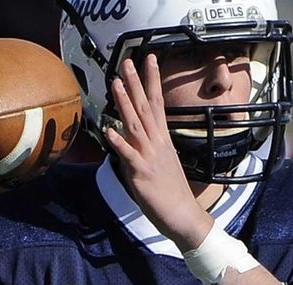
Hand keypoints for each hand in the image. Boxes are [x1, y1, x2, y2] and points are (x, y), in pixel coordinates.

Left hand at [106, 55, 213, 250]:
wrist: (183, 216)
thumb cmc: (170, 193)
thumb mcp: (157, 164)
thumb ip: (141, 149)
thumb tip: (126, 139)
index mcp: (162, 140)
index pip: (157, 103)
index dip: (152, 80)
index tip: (149, 59)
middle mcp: (157, 144)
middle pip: (146, 107)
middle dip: (137, 83)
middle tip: (127, 61)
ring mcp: (150, 157)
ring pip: (136, 125)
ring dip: (125, 103)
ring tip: (116, 83)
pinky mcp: (142, 174)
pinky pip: (129, 155)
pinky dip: (119, 142)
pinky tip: (109, 129)